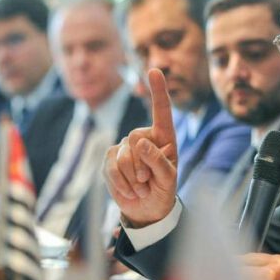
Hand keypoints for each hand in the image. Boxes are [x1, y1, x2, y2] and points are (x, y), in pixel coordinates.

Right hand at [104, 69, 177, 226]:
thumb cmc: (164, 191)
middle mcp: (144, 137)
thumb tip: (140, 143)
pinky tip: (130, 192)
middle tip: (149, 182)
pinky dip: (121, 183)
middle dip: (141, 166)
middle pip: (135, 140)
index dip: (158, 91)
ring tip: (142, 189)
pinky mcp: (110, 159)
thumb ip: (158, 161)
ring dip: (132, 179)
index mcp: (164, 137)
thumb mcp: (169, 179)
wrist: (147, 210)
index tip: (155, 70)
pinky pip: (110, 167)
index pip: (162, 111)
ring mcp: (125, 147)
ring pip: (122, 156)